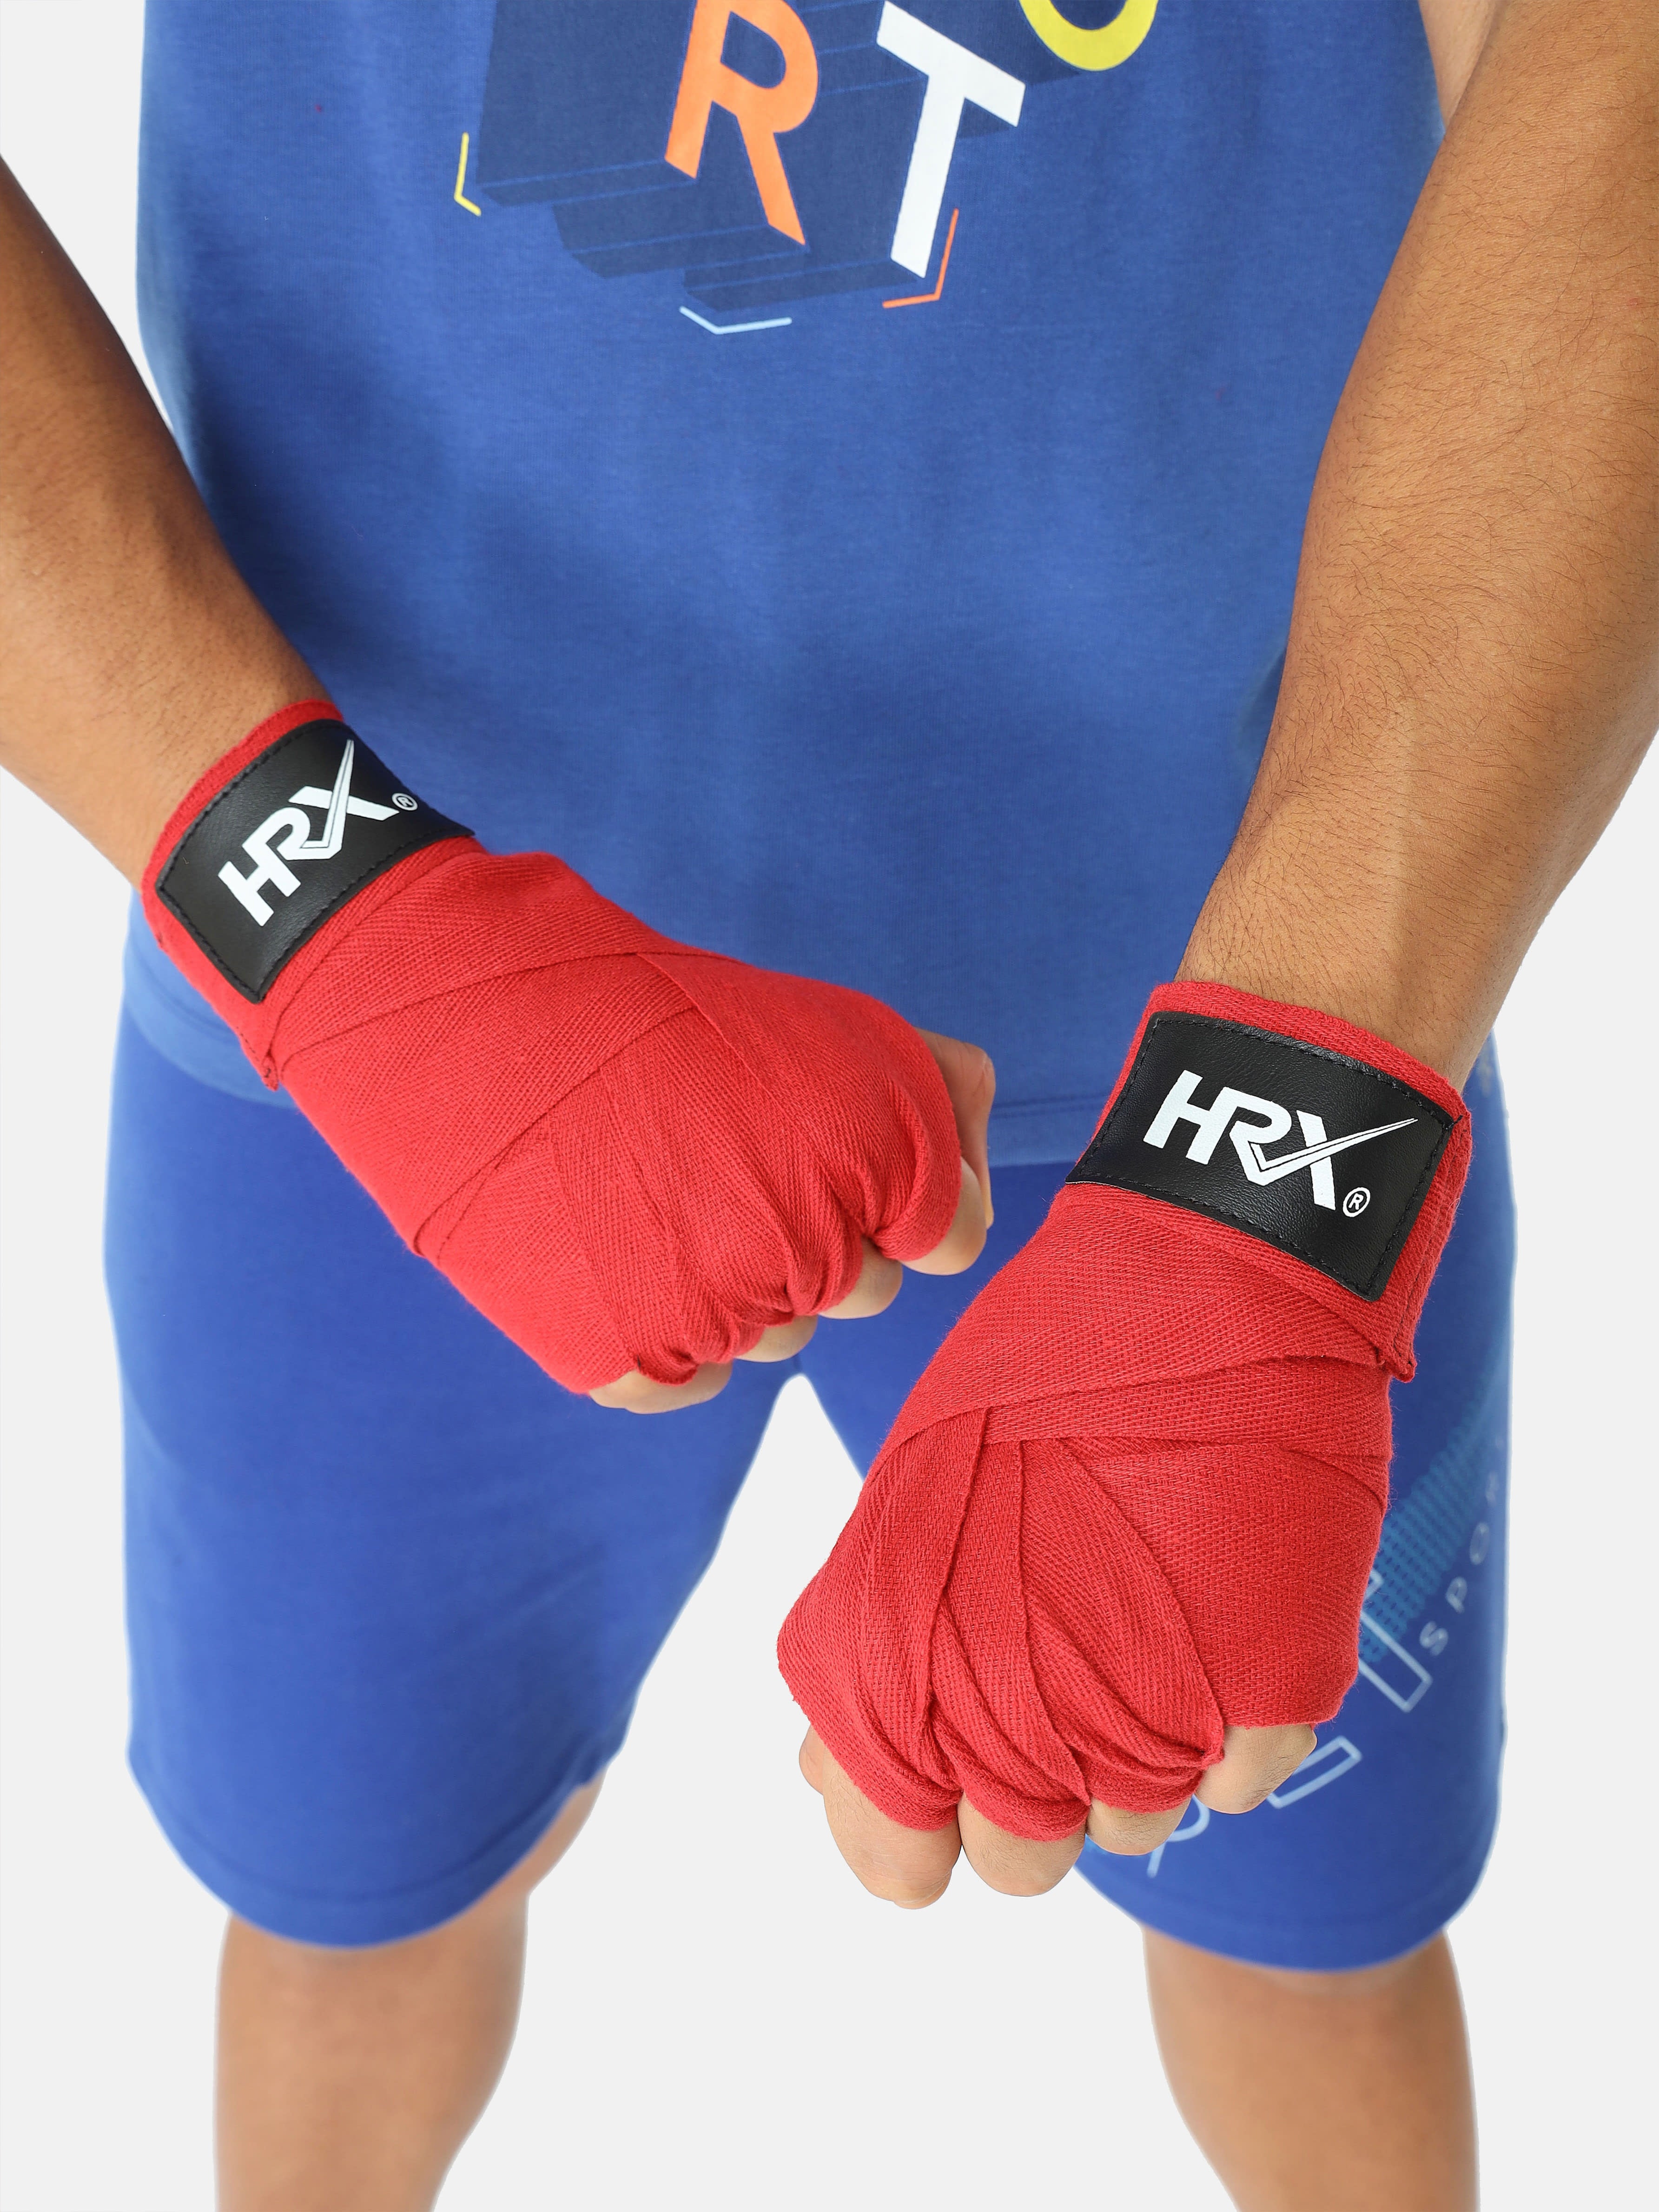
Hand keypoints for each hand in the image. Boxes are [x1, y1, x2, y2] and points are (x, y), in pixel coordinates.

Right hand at [596, 1025, 993, 1411]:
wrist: (505, 1037)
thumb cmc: (689, 1025)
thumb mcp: (846, 1024)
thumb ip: (948, 1091)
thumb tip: (975, 1189)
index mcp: (879, 1159)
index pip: (950, 1241)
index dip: (899, 1196)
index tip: (830, 1152)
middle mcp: (809, 1248)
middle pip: (865, 1292)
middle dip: (823, 1233)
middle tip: (734, 1162)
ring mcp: (718, 1313)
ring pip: (781, 1338)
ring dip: (745, 1282)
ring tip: (674, 1196)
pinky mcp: (631, 1359)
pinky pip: (698, 1381)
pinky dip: (672, 1333)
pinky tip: (635, 1256)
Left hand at [779, 983, 1469, 1900]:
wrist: (1210, 1270)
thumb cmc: (1048, 1369)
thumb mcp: (925, 1489)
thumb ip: (874, 1632)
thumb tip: (817, 1771)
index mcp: (921, 1659)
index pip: (895, 1857)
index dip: (904, 1847)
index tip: (930, 1804)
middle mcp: (1034, 1704)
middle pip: (1023, 1865)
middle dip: (1026, 1806)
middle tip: (1045, 1693)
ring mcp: (1165, 1701)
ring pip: (1134, 1826)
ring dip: (1128, 1754)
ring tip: (1132, 1630)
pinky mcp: (1281, 1677)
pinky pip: (1240, 1777)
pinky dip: (1222, 1720)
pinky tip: (1204, 1618)